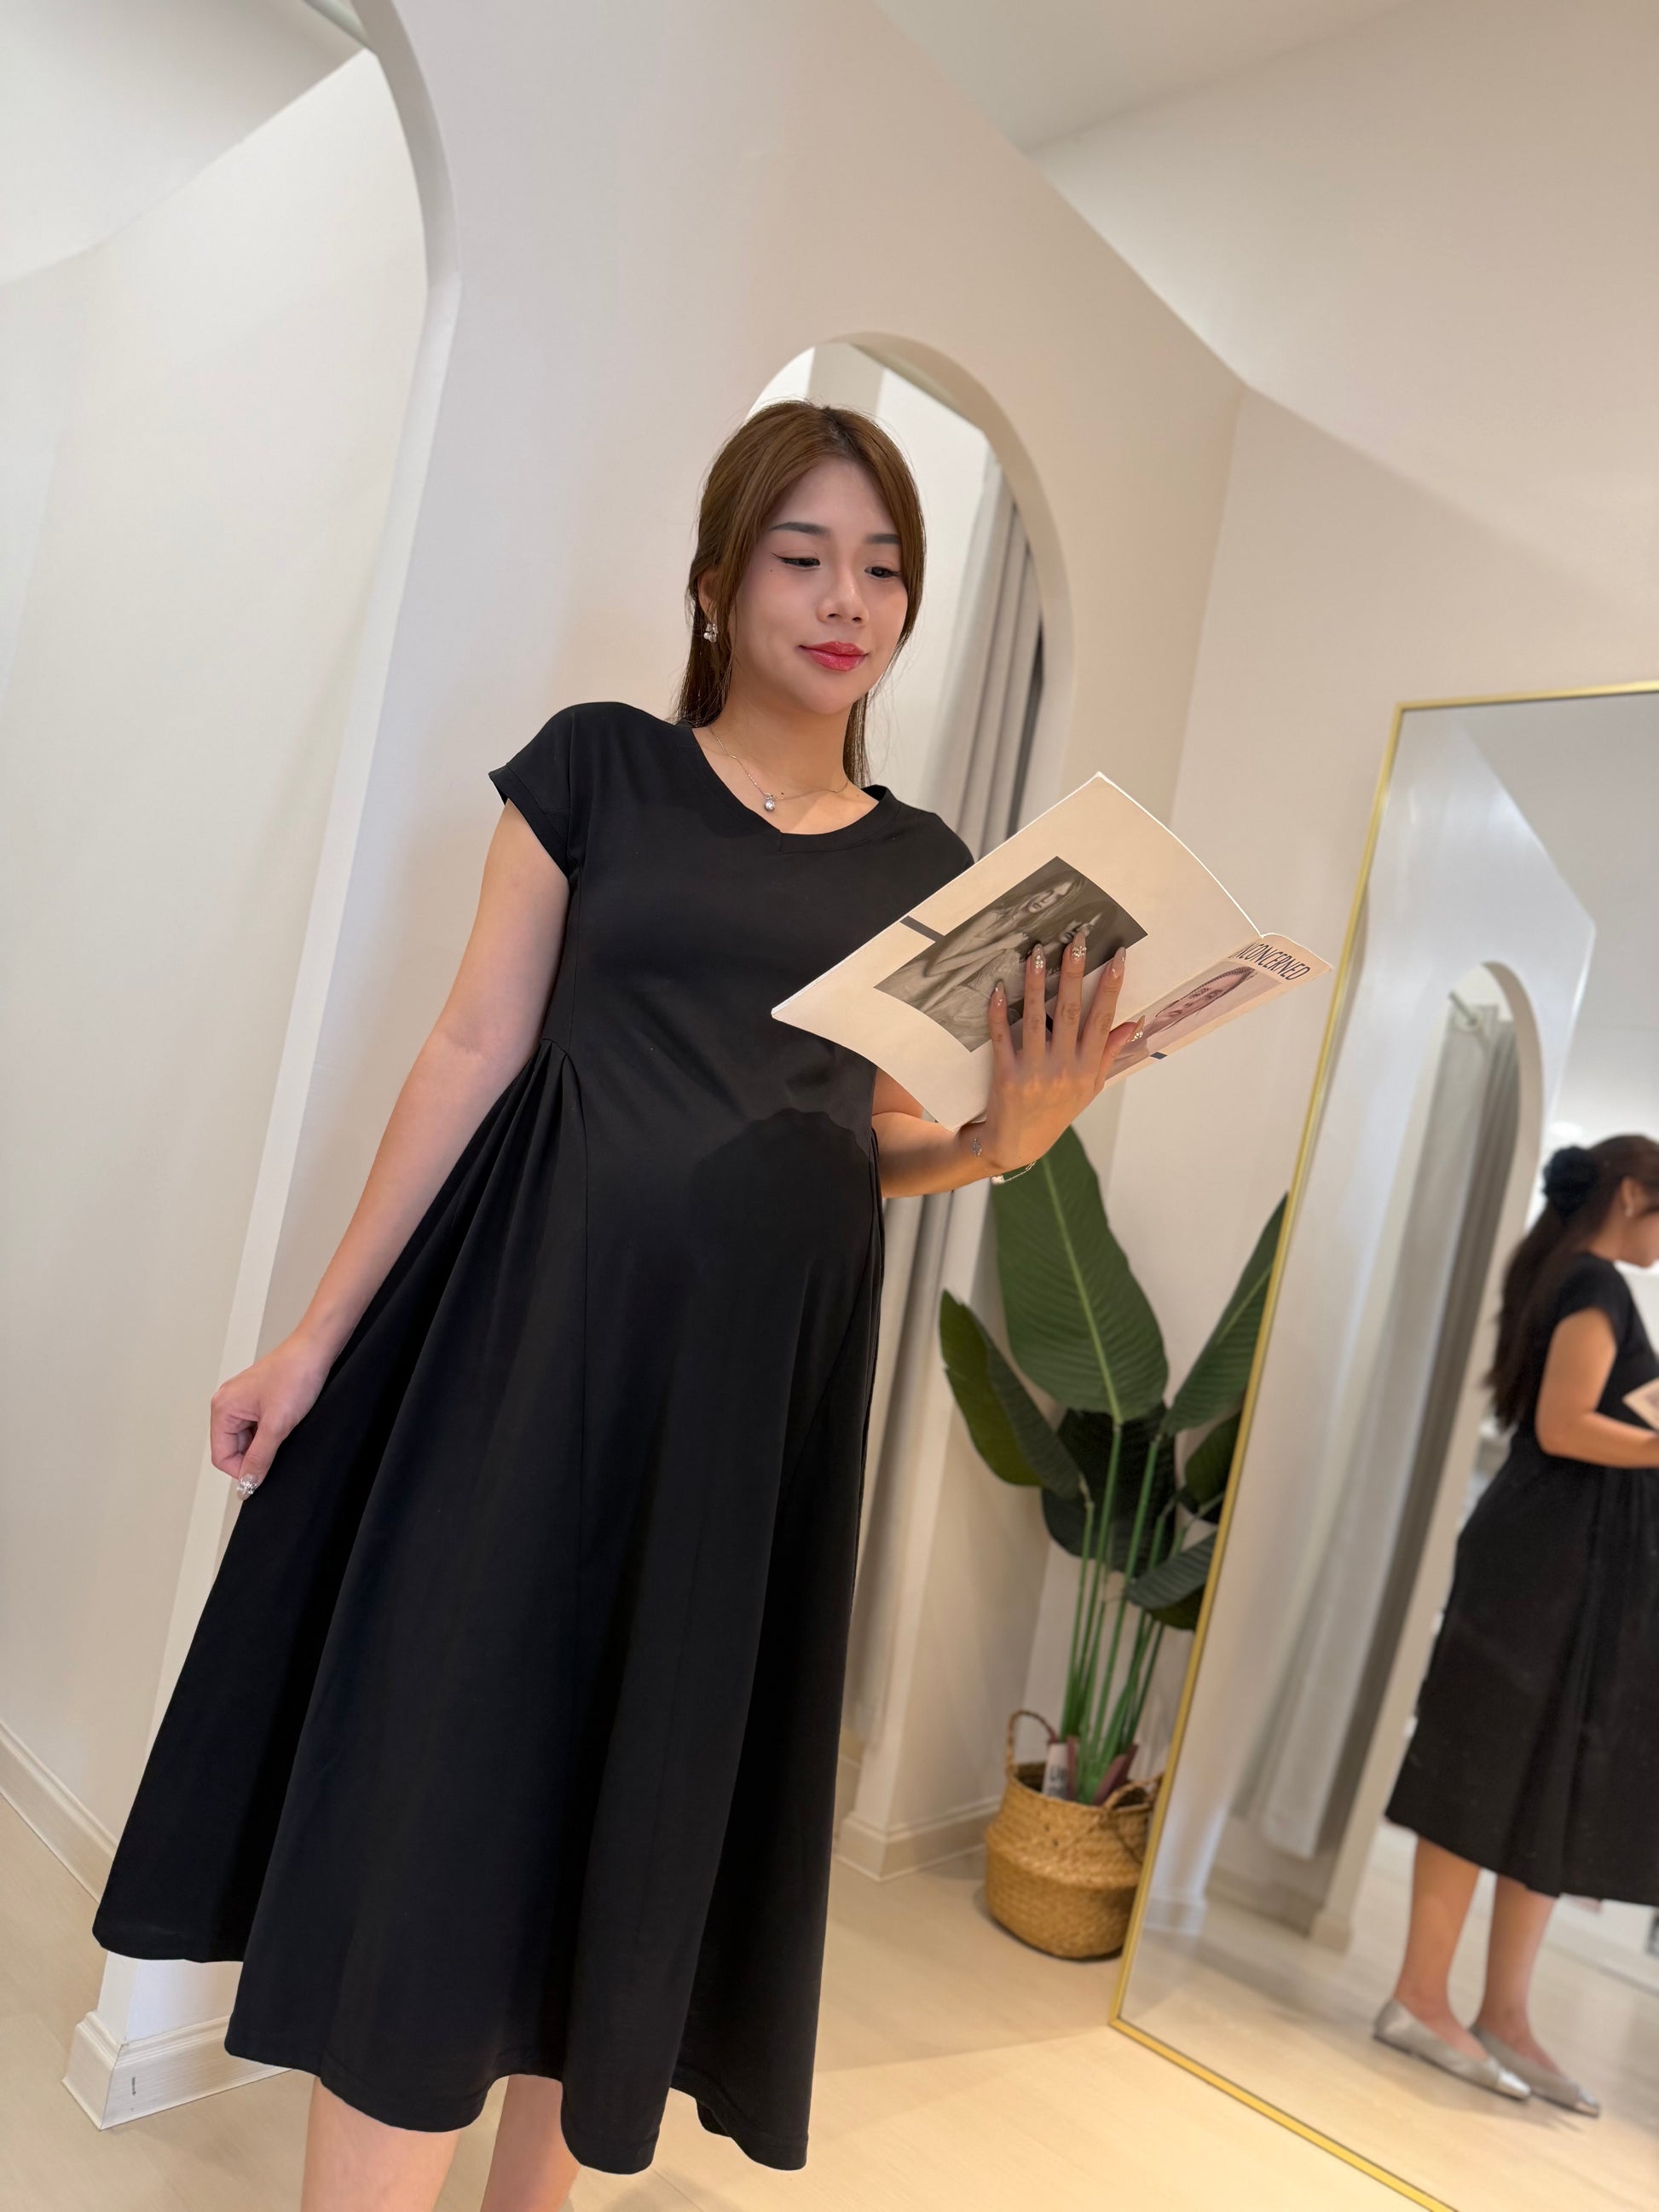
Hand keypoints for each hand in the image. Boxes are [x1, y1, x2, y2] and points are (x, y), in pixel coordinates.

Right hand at [210, 1334, 332, 1497]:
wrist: (316, 1350)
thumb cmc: (295, 1375)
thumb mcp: (277, 1425)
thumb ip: (259, 1457)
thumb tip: (247, 1483)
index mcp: (222, 1408)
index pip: (221, 1456)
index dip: (242, 1470)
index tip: (262, 1475)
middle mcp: (227, 1402)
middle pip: (232, 1448)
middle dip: (255, 1453)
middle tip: (279, 1446)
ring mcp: (242, 1399)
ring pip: (246, 1438)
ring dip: (264, 1442)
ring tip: (284, 1428)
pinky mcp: (257, 1397)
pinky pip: (256, 1425)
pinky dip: (270, 1430)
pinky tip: (286, 1422)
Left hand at [967, 931, 1140, 1174]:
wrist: (1016, 1145)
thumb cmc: (1056, 1112)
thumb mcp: (1089, 1088)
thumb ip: (1108, 1054)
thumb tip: (1132, 1023)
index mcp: (1088, 1069)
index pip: (1104, 1020)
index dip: (1112, 987)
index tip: (1118, 956)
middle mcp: (1064, 1069)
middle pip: (1073, 1013)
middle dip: (1075, 973)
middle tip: (1077, 939)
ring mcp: (1035, 1072)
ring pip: (1037, 1019)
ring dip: (1037, 984)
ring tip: (1037, 952)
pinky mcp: (1006, 1075)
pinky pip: (1002, 1037)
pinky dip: (999, 1012)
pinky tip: (999, 987)